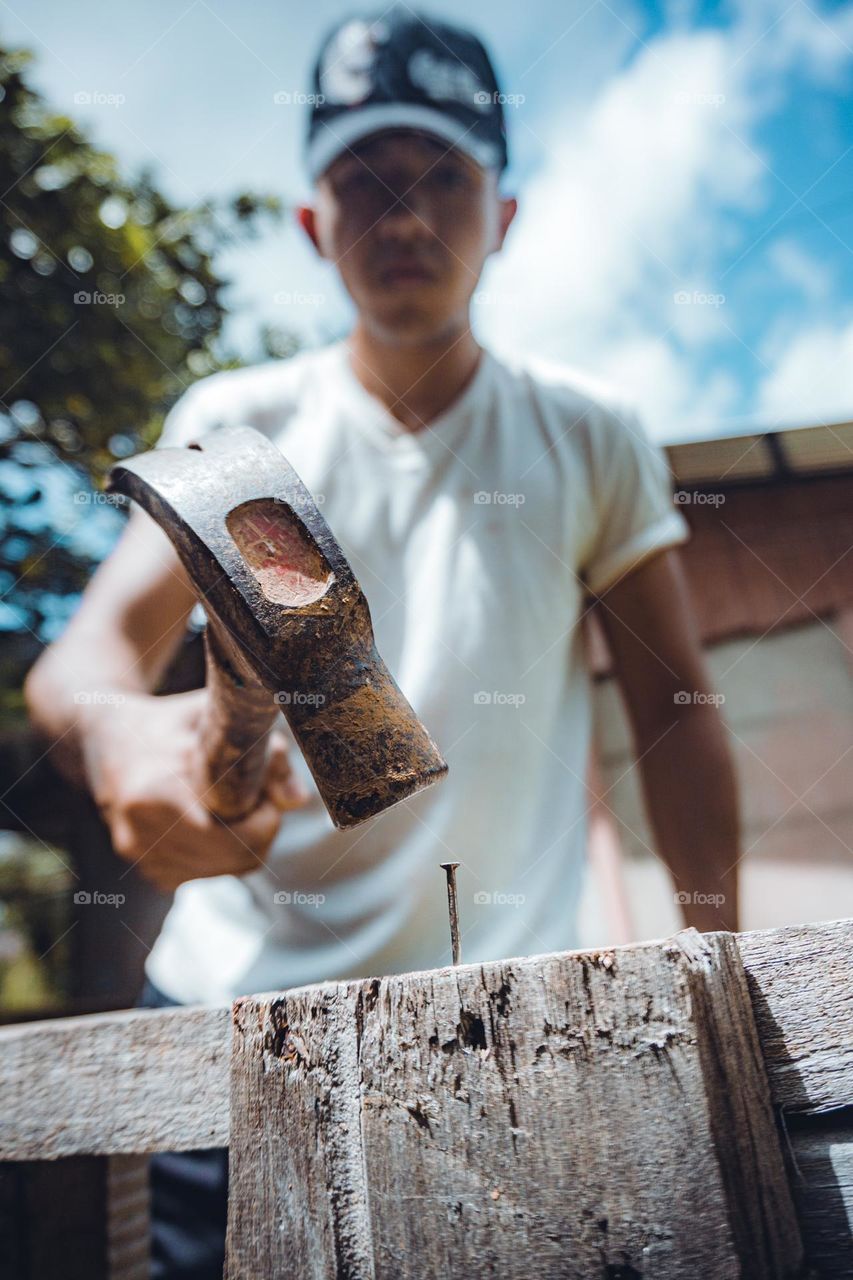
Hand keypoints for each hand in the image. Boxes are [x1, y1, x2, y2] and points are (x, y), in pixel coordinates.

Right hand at [80, 688, 309, 891]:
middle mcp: (139, 832)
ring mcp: (140, 855)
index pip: (235, 836)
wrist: (107, 738)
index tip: (264, 789)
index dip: (265, 816)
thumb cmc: (171, 723)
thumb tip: (298, 801)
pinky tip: (212, 819)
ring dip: (244, 843)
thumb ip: (265, 753)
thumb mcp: (217, 719)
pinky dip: (222, 853)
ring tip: (233, 803)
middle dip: (261, 831)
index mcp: (154, 792)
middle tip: (259, 797)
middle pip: (235, 858)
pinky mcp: (144, 867)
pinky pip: (206, 874)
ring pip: (224, 870)